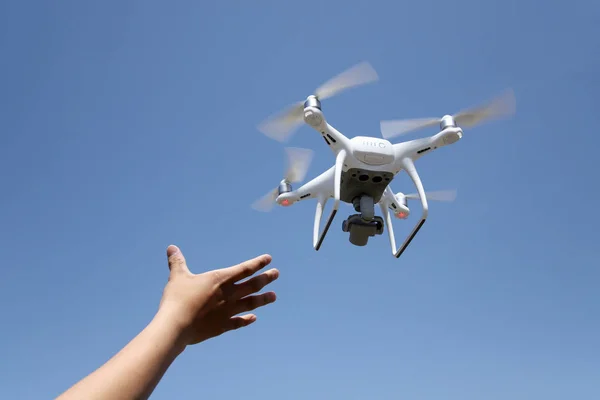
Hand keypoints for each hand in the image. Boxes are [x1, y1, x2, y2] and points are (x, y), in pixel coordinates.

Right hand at [157, 245, 278, 347]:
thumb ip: (177, 262)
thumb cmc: (177, 298)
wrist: (176, 326)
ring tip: (274, 296)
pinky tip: (253, 318)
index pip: (244, 269)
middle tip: (276, 274)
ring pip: (250, 303)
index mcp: (220, 280)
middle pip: (252, 285)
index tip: (269, 259)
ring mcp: (227, 311)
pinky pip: (238, 322)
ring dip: (263, 300)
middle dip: (266, 278)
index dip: (257, 263)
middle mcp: (228, 294)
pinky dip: (246, 320)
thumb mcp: (177, 277)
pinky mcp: (222, 326)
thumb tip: (171, 248)